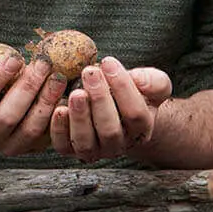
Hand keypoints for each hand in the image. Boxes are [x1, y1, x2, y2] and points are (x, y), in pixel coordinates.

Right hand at [0, 44, 67, 154]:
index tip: (15, 57)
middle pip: (6, 117)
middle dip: (27, 88)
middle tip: (44, 63)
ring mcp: (8, 148)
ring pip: (30, 128)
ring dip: (46, 101)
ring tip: (58, 77)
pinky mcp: (30, 149)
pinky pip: (47, 136)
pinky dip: (58, 116)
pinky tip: (67, 95)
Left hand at [48, 57, 171, 161]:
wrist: (115, 108)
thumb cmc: (133, 92)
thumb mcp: (151, 83)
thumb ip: (153, 81)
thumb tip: (137, 78)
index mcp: (141, 129)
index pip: (135, 113)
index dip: (123, 87)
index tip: (109, 61)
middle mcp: (118, 144)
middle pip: (110, 130)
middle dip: (99, 99)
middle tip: (90, 72)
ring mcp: (95, 150)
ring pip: (86, 142)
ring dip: (80, 116)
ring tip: (76, 92)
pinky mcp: (71, 149)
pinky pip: (64, 145)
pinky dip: (59, 129)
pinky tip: (59, 108)